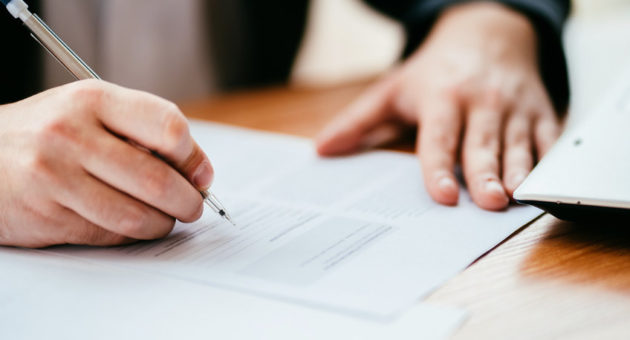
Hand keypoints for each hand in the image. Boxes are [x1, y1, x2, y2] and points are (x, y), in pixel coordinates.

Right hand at [0, 80, 213, 247]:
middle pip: (157, 179)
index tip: (201, 174)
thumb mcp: (92, 110)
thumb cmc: (49, 132)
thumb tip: (198, 170)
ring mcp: (56, 177)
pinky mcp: (47, 215)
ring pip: (137, 215)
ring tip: (165, 218)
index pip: (168, 126)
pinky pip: (110, 235)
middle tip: (193, 206)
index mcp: (93, 100)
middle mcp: (72, 135)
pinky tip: (133, 225)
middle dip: (188, 201)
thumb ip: (143, 130)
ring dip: (163, 223)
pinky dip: (132, 235)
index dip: (194, 156)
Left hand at [316, 2, 560, 210]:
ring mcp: (514, 108)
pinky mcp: (540, 112)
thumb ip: (358, 121)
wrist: (488, 34)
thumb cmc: (435, 71)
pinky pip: (549, 138)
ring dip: (518, 172)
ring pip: (518, 144)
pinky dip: (548, 161)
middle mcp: (480, 102)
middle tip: (487, 203)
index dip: (439, 167)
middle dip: (485, 173)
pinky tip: (543, 184)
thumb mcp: (392, 90)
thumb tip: (321, 149)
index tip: (442, 194)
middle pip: (481, 143)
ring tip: (515, 199)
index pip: (439, 138)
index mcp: (441, 98)